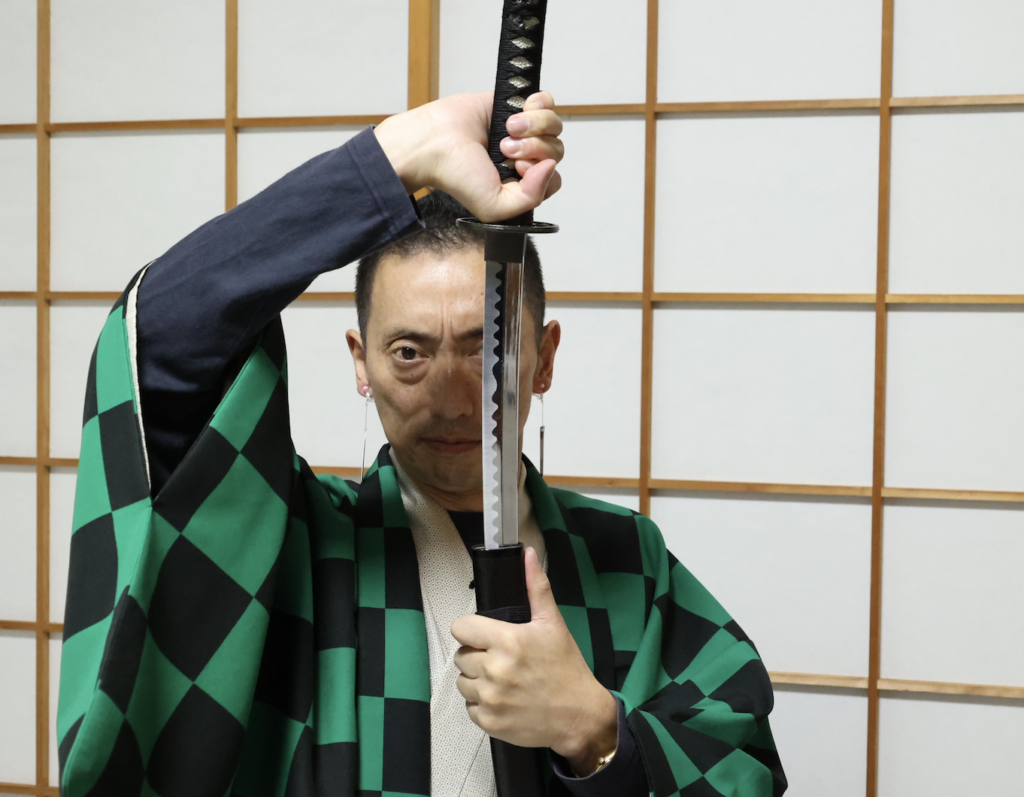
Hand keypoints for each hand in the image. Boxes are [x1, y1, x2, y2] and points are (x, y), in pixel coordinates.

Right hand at [374, 91, 563, 222]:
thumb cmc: (457, 175)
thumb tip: (551, 167)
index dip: (542, 173)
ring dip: (534, 127)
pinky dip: (538, 104)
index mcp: (521, 182)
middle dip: (534, 149)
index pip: (553, 178)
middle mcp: (525, 157)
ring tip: (507, 129)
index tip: (516, 169)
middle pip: (556, 151)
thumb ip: (530, 197)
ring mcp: (523, 130)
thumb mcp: (494, 206)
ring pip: (554, 126)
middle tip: (505, 149)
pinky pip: (546, 102)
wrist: (433, 143)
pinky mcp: (515, 104)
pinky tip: (518, 111)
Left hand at [451, 547, 616, 774]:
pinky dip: (482, 704)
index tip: (485, 634)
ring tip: (502, 679)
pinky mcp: (489, 722)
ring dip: (477, 680)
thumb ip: (536, 588)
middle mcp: (495, 670)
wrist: (580, 715)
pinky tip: (504, 698)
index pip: (461, 628)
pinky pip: (470, 707)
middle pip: (461, 655)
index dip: (471, 629)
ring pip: (463, 682)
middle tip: (501, 659)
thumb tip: (527, 555)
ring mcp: (491, 699)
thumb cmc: (567, 669)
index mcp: (508, 641)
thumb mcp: (553, 624)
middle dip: (477, 654)